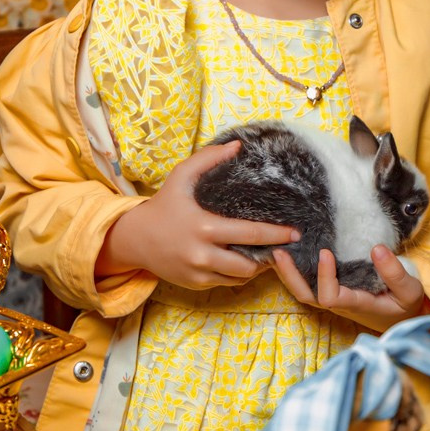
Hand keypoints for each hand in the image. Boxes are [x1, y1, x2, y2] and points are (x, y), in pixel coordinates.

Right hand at [95, 142, 299, 289]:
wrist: (134, 238)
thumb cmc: (163, 204)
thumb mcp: (181, 177)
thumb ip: (208, 159)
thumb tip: (237, 146)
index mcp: (204, 227)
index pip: (249, 234)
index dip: (276, 235)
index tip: (294, 233)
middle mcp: (202, 254)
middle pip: (249, 264)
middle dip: (270, 258)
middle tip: (283, 247)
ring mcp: (198, 272)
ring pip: (239, 278)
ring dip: (255, 268)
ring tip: (267, 255)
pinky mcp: (195, 284)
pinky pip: (226, 283)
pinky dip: (237, 274)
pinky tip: (244, 262)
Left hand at [271, 244, 425, 330]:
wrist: (404, 320)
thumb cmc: (406, 306)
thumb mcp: (409, 291)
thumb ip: (394, 273)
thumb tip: (377, 248)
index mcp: (356, 304)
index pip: (330, 296)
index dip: (324, 277)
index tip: (326, 252)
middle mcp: (340, 304)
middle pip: (306, 296)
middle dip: (290, 276)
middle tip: (279, 250)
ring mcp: (334, 300)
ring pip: (303, 293)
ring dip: (288, 273)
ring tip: (278, 249)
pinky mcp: (333, 294)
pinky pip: (309, 286)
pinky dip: (296, 272)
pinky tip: (290, 254)